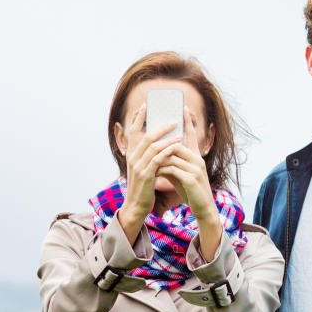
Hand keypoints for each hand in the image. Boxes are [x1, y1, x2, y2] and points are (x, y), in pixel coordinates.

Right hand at [116, 103, 180, 244]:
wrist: (137, 206)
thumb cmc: (144, 186)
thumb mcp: (144, 168)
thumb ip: (148, 155)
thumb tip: (158, 141)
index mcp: (131, 154)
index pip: (133, 132)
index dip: (138, 118)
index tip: (146, 105)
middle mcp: (132, 158)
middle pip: (144, 136)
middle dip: (159, 125)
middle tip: (172, 119)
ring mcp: (138, 166)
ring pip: (151, 146)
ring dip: (166, 137)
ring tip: (179, 131)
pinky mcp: (146, 175)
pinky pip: (157, 160)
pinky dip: (167, 151)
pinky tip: (176, 146)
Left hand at [156, 107, 221, 260]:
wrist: (203, 207)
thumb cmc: (191, 191)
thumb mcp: (181, 173)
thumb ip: (172, 162)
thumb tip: (160, 154)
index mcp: (196, 157)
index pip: (192, 135)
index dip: (189, 122)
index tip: (184, 108)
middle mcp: (197, 159)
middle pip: (177, 143)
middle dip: (162, 140)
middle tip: (149, 134)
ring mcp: (195, 168)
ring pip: (172, 155)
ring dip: (158, 157)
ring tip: (147, 158)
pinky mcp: (191, 178)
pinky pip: (171, 168)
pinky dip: (161, 168)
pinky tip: (153, 170)